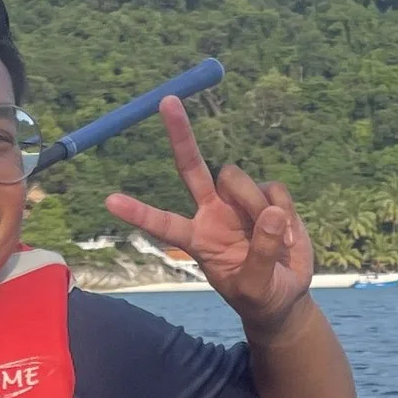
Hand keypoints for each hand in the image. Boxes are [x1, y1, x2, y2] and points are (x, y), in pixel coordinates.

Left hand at [106, 96, 313, 332]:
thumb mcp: (257, 287)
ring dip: (255, 205)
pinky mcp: (268, 197)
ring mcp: (239, 202)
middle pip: (191, 166)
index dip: (138, 212)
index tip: (109, 201)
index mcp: (197, 239)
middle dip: (180, 134)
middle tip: (167, 101)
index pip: (163, 223)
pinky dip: (285, 213)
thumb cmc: (261, 296)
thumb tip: (273, 213)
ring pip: (238, 179)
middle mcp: (212, 212)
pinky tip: (288, 238)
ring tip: (274, 242)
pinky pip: (274, 189)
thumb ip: (261, 254)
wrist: (285, 297)